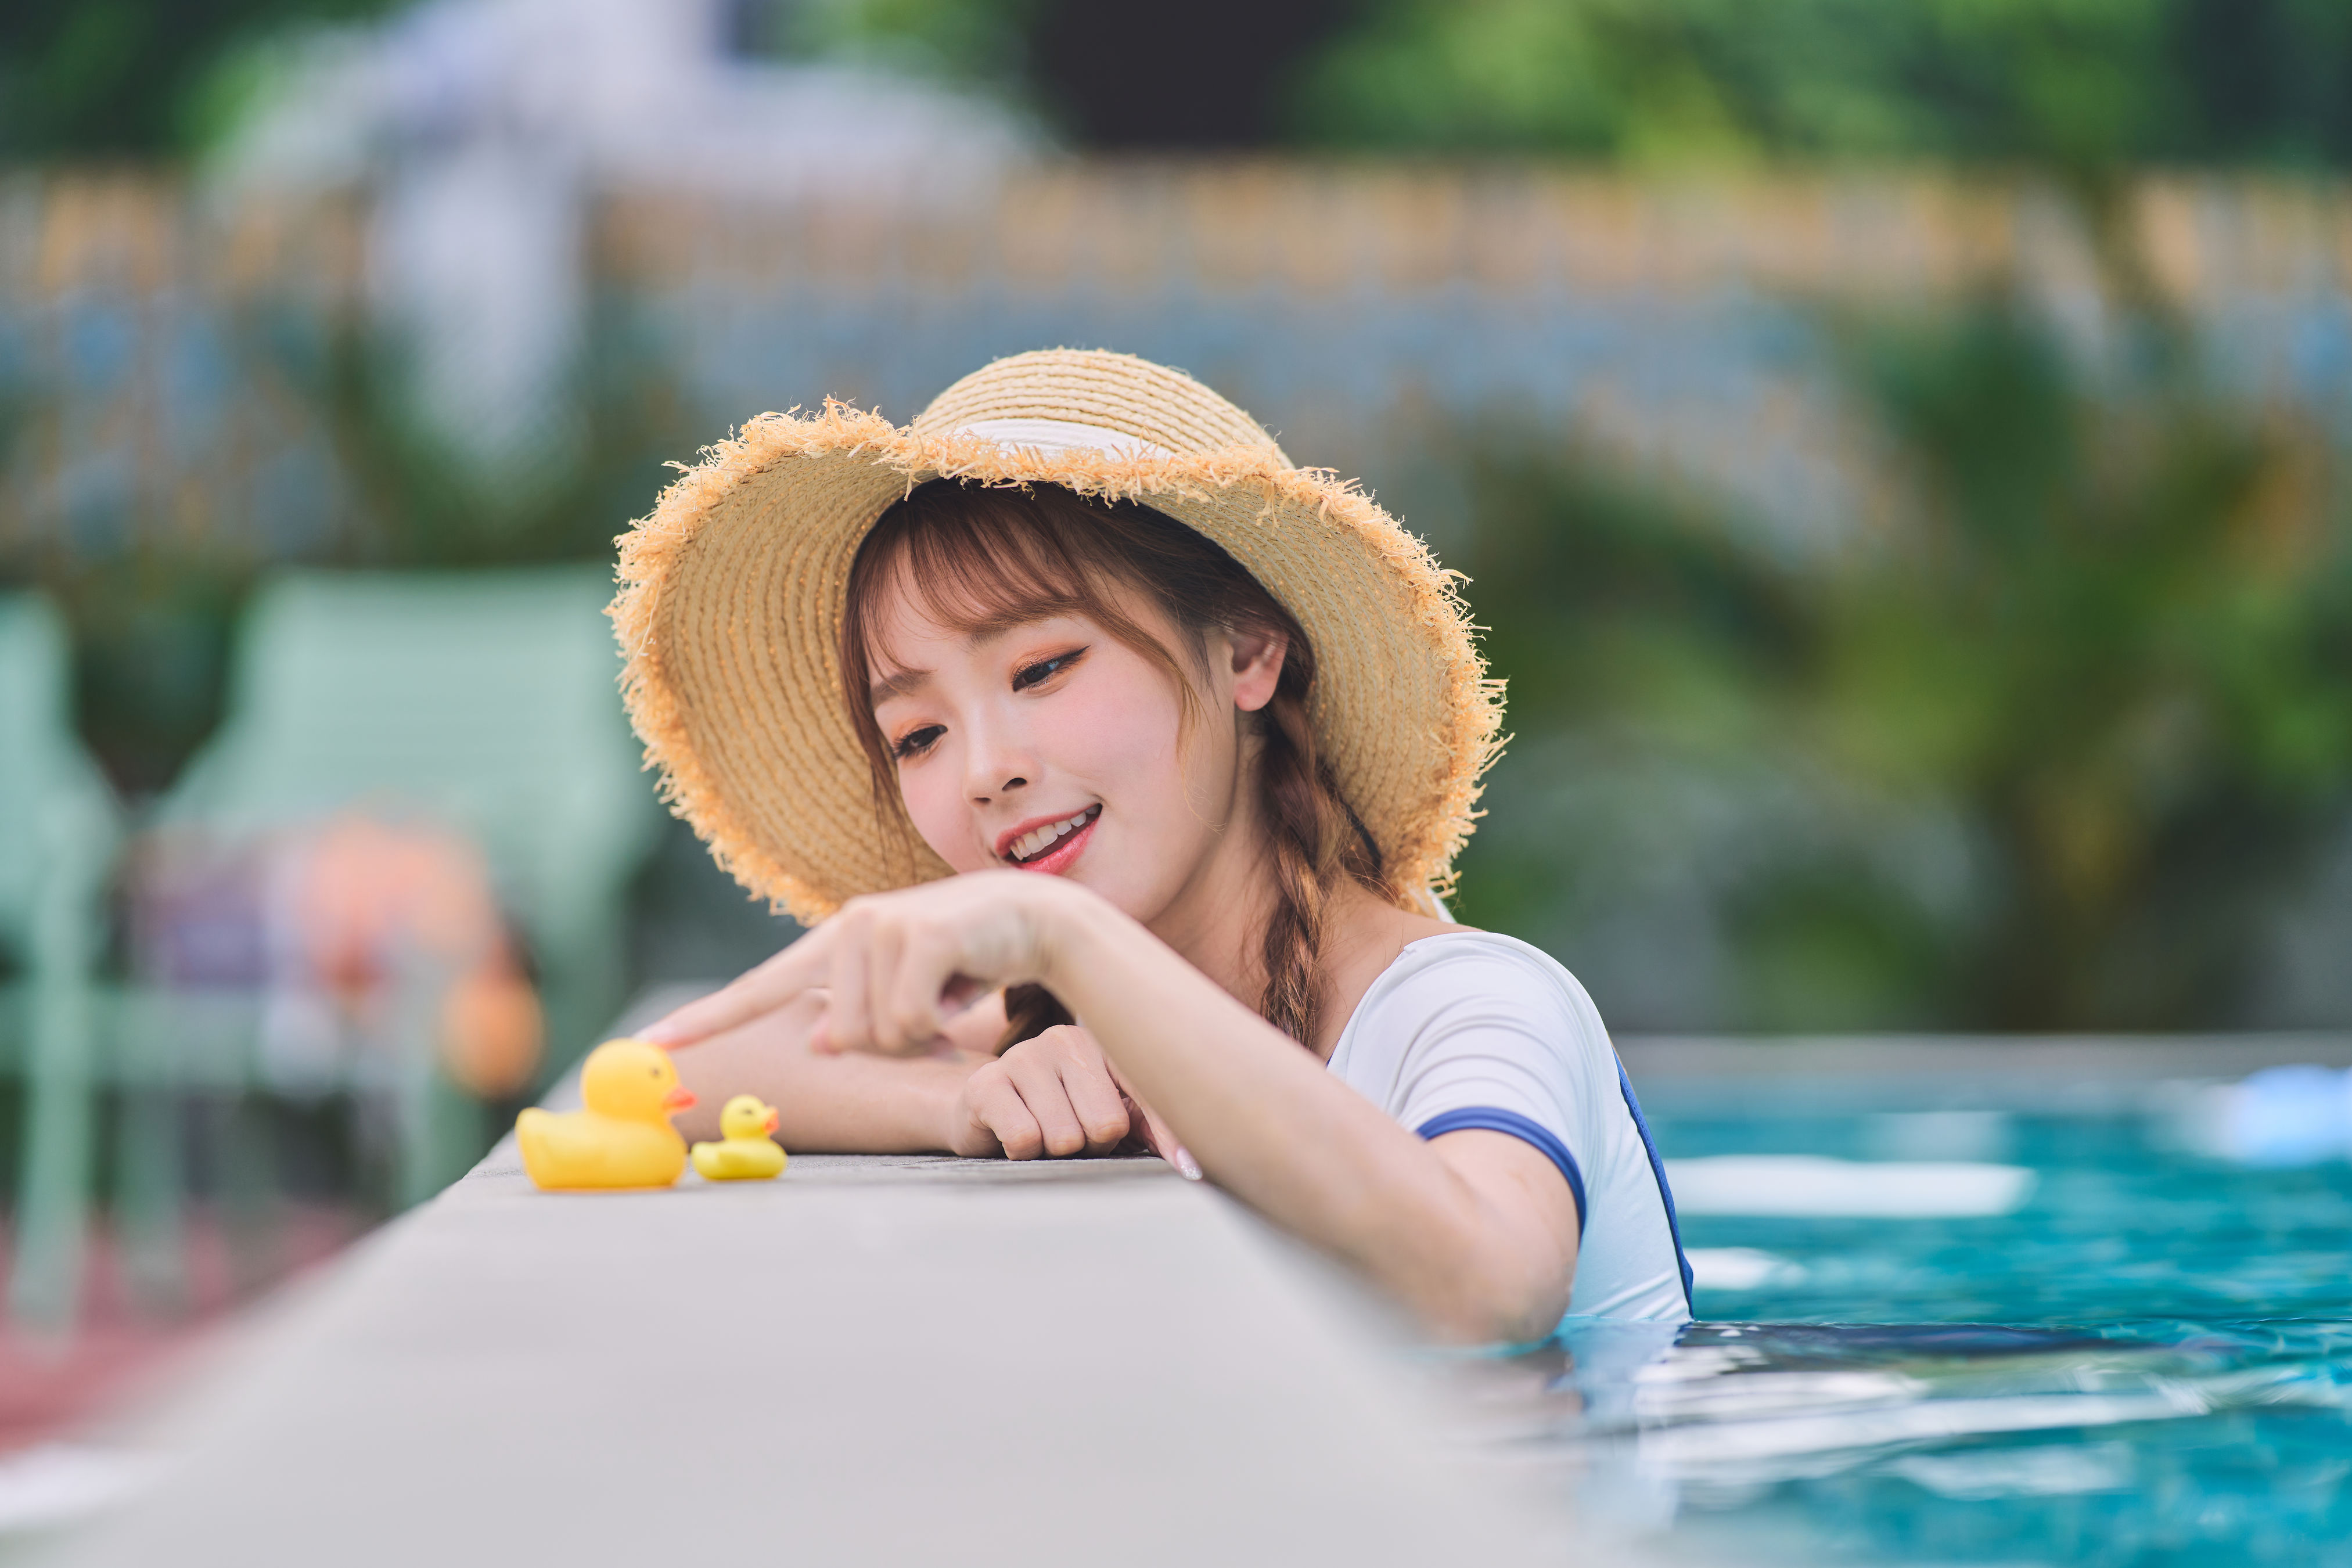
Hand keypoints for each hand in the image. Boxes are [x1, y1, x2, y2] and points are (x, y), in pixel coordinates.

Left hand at [640, 871, 1087, 1055]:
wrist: (1036, 918)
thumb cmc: (970, 958)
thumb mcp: (907, 992)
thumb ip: (859, 1017)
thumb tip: (824, 1045)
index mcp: (836, 941)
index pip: (761, 987)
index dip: (707, 1019)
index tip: (655, 1045)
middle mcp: (849, 926)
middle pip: (844, 1038)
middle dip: (893, 1040)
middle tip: (933, 1004)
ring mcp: (882, 925)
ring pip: (876, 1035)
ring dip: (923, 1030)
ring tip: (951, 988)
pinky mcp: (919, 934)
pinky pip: (910, 1017)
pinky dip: (942, 1019)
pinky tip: (967, 982)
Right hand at [944, 1024, 1195, 1176]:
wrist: (978, 1109)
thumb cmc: (1054, 1113)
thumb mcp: (1103, 1113)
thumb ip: (1148, 1126)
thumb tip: (1194, 1164)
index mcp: (1102, 1044)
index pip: (1146, 1090)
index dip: (1167, 1134)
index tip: (1191, 1171)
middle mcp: (1064, 1040)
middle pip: (1105, 1124)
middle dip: (1092, 1145)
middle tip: (1074, 1136)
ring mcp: (1022, 1057)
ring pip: (1064, 1138)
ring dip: (1054, 1151)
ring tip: (1042, 1133)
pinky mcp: (986, 1084)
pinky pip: (1025, 1139)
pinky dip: (1022, 1154)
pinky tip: (1014, 1137)